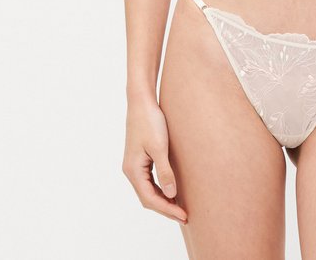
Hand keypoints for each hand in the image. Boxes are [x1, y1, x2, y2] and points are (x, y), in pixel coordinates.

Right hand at [122, 97, 187, 224]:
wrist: (142, 101)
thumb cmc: (150, 121)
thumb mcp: (160, 147)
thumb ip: (165, 172)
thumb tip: (171, 194)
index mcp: (133, 170)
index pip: (150, 199)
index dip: (167, 209)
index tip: (183, 215)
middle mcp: (131, 170)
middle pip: (147, 198)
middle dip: (165, 208)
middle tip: (184, 215)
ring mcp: (134, 165)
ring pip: (148, 190)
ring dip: (163, 199)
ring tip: (180, 206)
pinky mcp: (140, 158)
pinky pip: (149, 180)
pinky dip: (160, 188)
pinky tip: (172, 189)